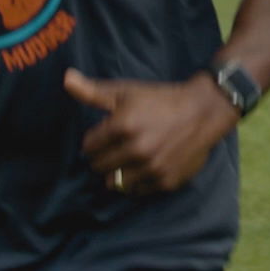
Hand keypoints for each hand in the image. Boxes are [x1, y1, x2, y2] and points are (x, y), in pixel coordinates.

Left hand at [64, 69, 238, 194]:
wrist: (204, 111)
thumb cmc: (160, 99)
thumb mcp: (126, 91)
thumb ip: (92, 91)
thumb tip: (66, 79)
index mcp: (122, 126)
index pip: (88, 148)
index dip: (94, 141)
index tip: (105, 136)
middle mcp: (136, 150)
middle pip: (99, 168)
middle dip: (103, 158)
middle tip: (116, 149)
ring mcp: (151, 168)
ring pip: (115, 184)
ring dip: (117, 174)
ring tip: (127, 161)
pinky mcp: (165, 182)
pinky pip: (137, 191)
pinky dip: (136, 183)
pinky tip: (143, 168)